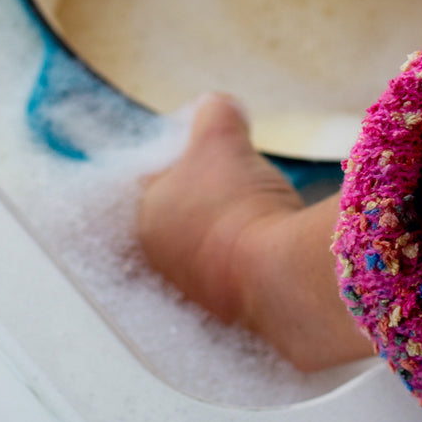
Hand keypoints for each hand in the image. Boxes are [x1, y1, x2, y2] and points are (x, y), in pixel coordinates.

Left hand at [138, 95, 372, 370]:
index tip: (215, 147)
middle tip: (241, 177)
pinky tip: (271, 241)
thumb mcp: (221, 135)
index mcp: (143, 217)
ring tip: (262, 209)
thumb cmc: (238, 202)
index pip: (155, 176)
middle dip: (211, 192)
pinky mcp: (225, 315)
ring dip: (230, 225)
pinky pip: (234, 272)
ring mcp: (190, 292)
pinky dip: (249, 255)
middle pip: (183, 212)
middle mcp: (157, 261)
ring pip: (208, 244)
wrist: (278, 275)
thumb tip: (215, 106)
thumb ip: (213, 112)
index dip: (187, 155)